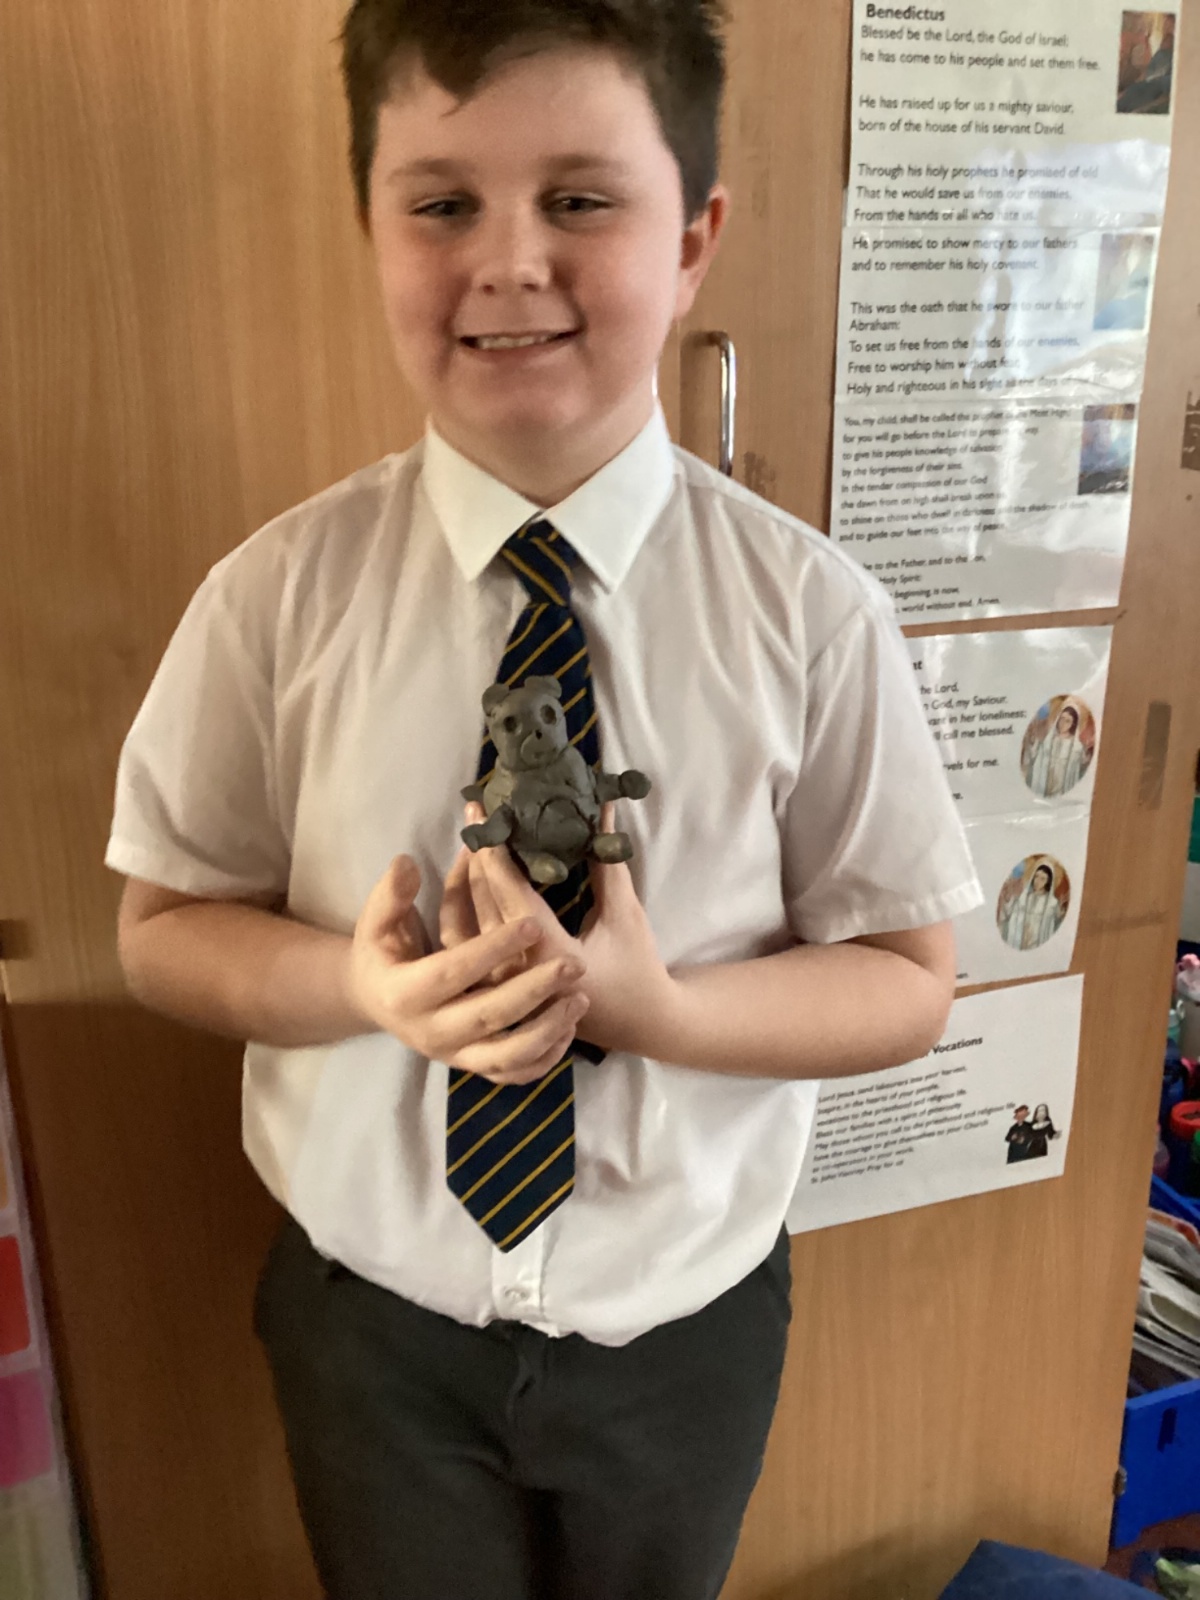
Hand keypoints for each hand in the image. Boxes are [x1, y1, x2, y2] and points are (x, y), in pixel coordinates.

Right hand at [348, 855, 588, 1084]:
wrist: (375, 1000)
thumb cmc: (382, 953)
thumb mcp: (376, 922)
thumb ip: (391, 894)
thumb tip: (407, 863)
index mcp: (405, 994)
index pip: (453, 972)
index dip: (492, 950)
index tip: (533, 925)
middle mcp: (430, 1032)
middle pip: (488, 1016)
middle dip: (533, 990)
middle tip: (574, 963)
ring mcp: (454, 1056)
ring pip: (506, 1056)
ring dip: (547, 1031)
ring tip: (580, 998)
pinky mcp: (472, 1067)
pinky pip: (513, 1074)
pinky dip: (544, 1060)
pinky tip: (569, 1029)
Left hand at [462, 806, 679, 1058]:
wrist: (641, 1023)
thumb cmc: (637, 967)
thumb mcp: (625, 913)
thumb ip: (607, 863)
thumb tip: (601, 809)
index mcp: (549, 954)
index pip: (510, 894)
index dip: (494, 850)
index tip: (482, 812)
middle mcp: (517, 972)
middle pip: (483, 905)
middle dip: (477, 855)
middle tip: (475, 814)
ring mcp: (504, 984)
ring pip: (466, 927)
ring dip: (465, 882)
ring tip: (472, 843)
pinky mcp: (500, 988)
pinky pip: (469, 945)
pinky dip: (465, 910)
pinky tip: (470, 882)